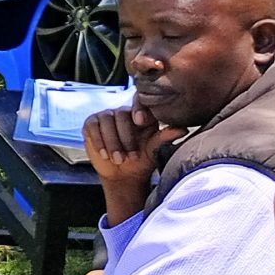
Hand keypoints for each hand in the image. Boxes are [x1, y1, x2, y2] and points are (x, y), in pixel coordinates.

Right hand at [83, 104, 181, 220]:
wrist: (122, 174)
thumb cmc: (142, 159)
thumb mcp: (154, 149)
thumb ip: (165, 136)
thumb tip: (183, 129)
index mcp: (140, 114)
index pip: (138, 101)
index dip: (138, 108)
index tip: (139, 122)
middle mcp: (122, 112)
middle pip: (121, 115)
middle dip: (125, 138)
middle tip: (131, 156)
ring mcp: (105, 116)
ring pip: (106, 121)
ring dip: (112, 143)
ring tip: (118, 159)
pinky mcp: (91, 124)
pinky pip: (92, 126)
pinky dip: (98, 141)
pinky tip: (105, 154)